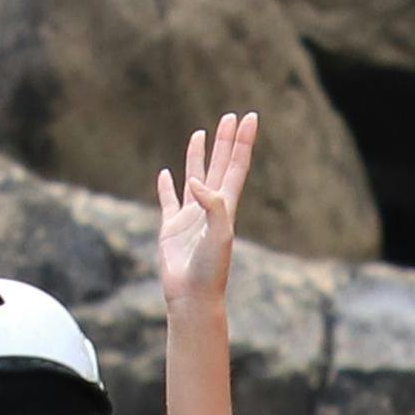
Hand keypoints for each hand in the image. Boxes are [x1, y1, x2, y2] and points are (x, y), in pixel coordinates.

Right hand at [155, 114, 255, 303]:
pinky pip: (168, 200)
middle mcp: (209, 207)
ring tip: (200, 133)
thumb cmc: (210, 270)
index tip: (249, 117)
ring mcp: (190, 216)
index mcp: (226, 206)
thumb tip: (194, 181)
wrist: (193, 297)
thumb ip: (212, 205)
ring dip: (198, 156)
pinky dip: (166, 186)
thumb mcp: (219, 235)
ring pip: (194, 177)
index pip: (236, 166)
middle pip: (219, 166)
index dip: (243, 142)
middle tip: (230, 116)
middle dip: (225, 141)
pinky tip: (166, 173)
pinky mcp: (171, 227)